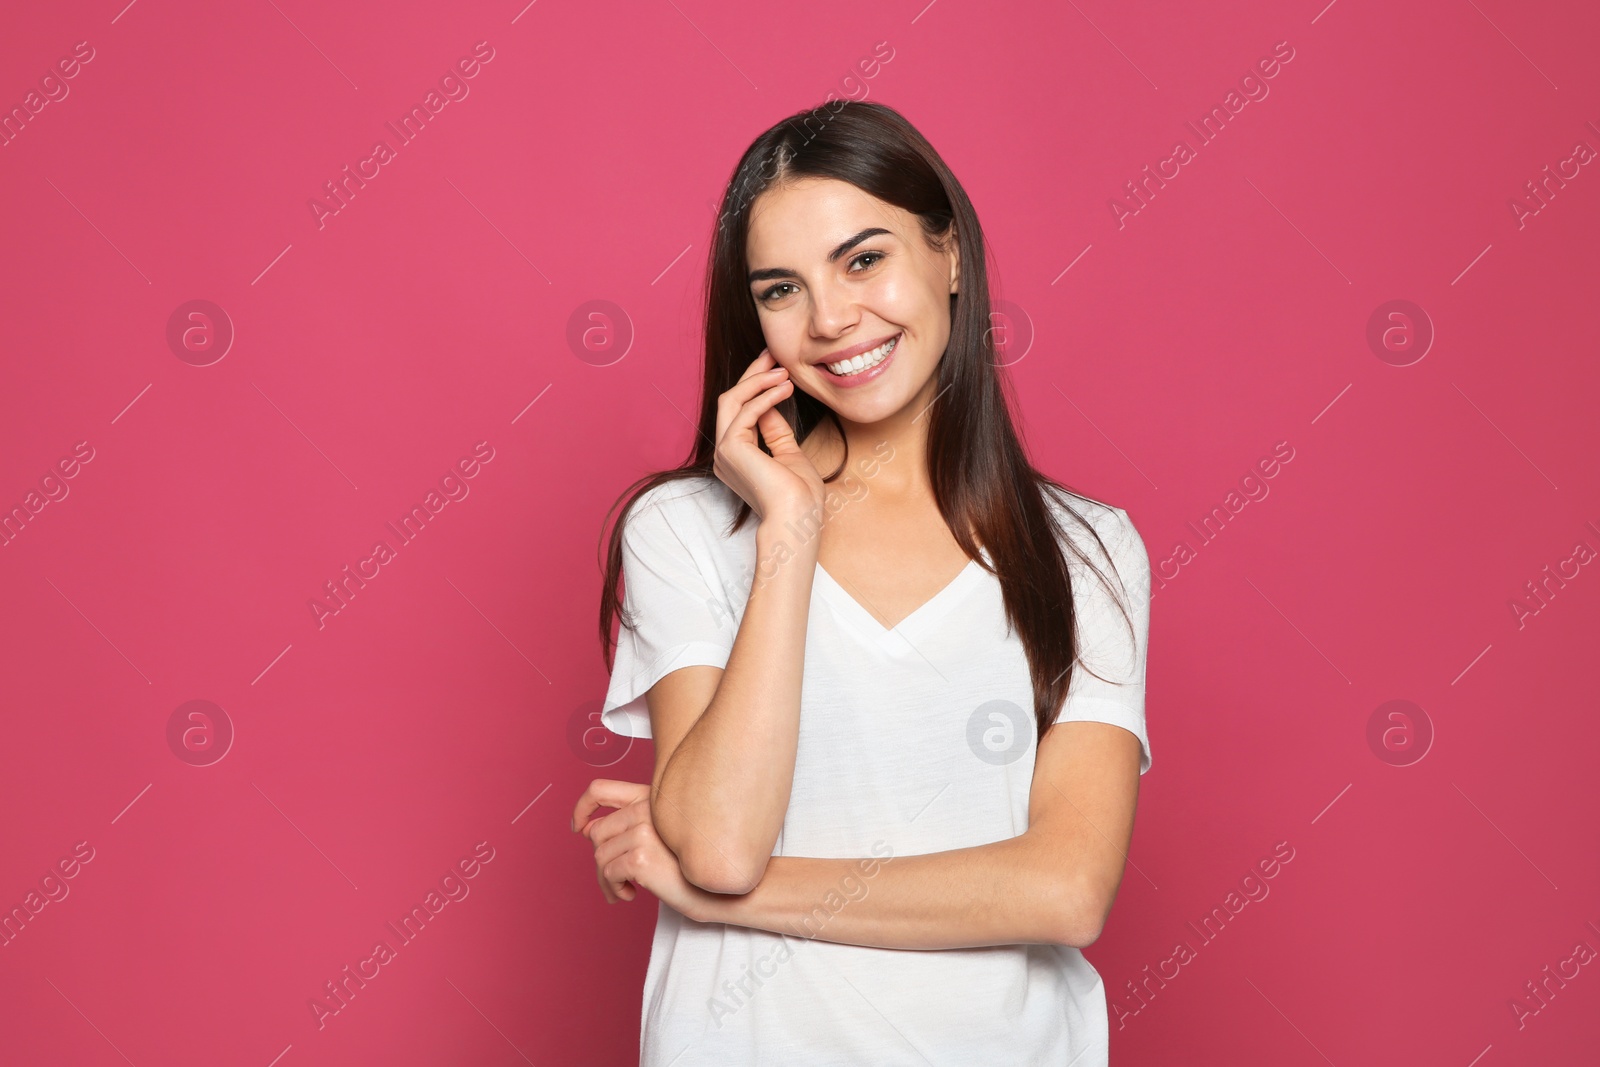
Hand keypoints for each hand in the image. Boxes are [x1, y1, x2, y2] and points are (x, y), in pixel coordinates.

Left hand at [571, 778, 716, 920]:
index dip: (581, 807)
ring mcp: (643, 831)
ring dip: (606, 879)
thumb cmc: (693, 864)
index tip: (579, 827)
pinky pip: (608, 873)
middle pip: (598, 832)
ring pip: (599, 855)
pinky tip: (630, 895)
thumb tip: (586, 829)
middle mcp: (647, 808)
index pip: (600, 789)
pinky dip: (613, 888)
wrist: (722, 889)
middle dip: (601, 859)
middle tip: (615, 878)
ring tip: (623, 889)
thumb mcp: (659, 835)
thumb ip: (626, 824)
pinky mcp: (640, 856)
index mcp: (651, 797)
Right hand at [713, 349, 824, 523]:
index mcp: (735, 456)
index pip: (740, 410)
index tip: (776, 366)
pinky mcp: (731, 448)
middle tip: (772, 353)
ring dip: (757, 380)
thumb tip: (771, 404)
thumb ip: (776, 431)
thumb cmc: (799, 496)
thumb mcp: (789, 455)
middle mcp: (724, 453)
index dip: (756, 385)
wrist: (797, 519)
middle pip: (731, 400)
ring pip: (732, 400)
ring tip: (783, 370)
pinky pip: (746, 411)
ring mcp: (724, 451)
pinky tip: (785, 388)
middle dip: (752, 374)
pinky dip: (765, 396)